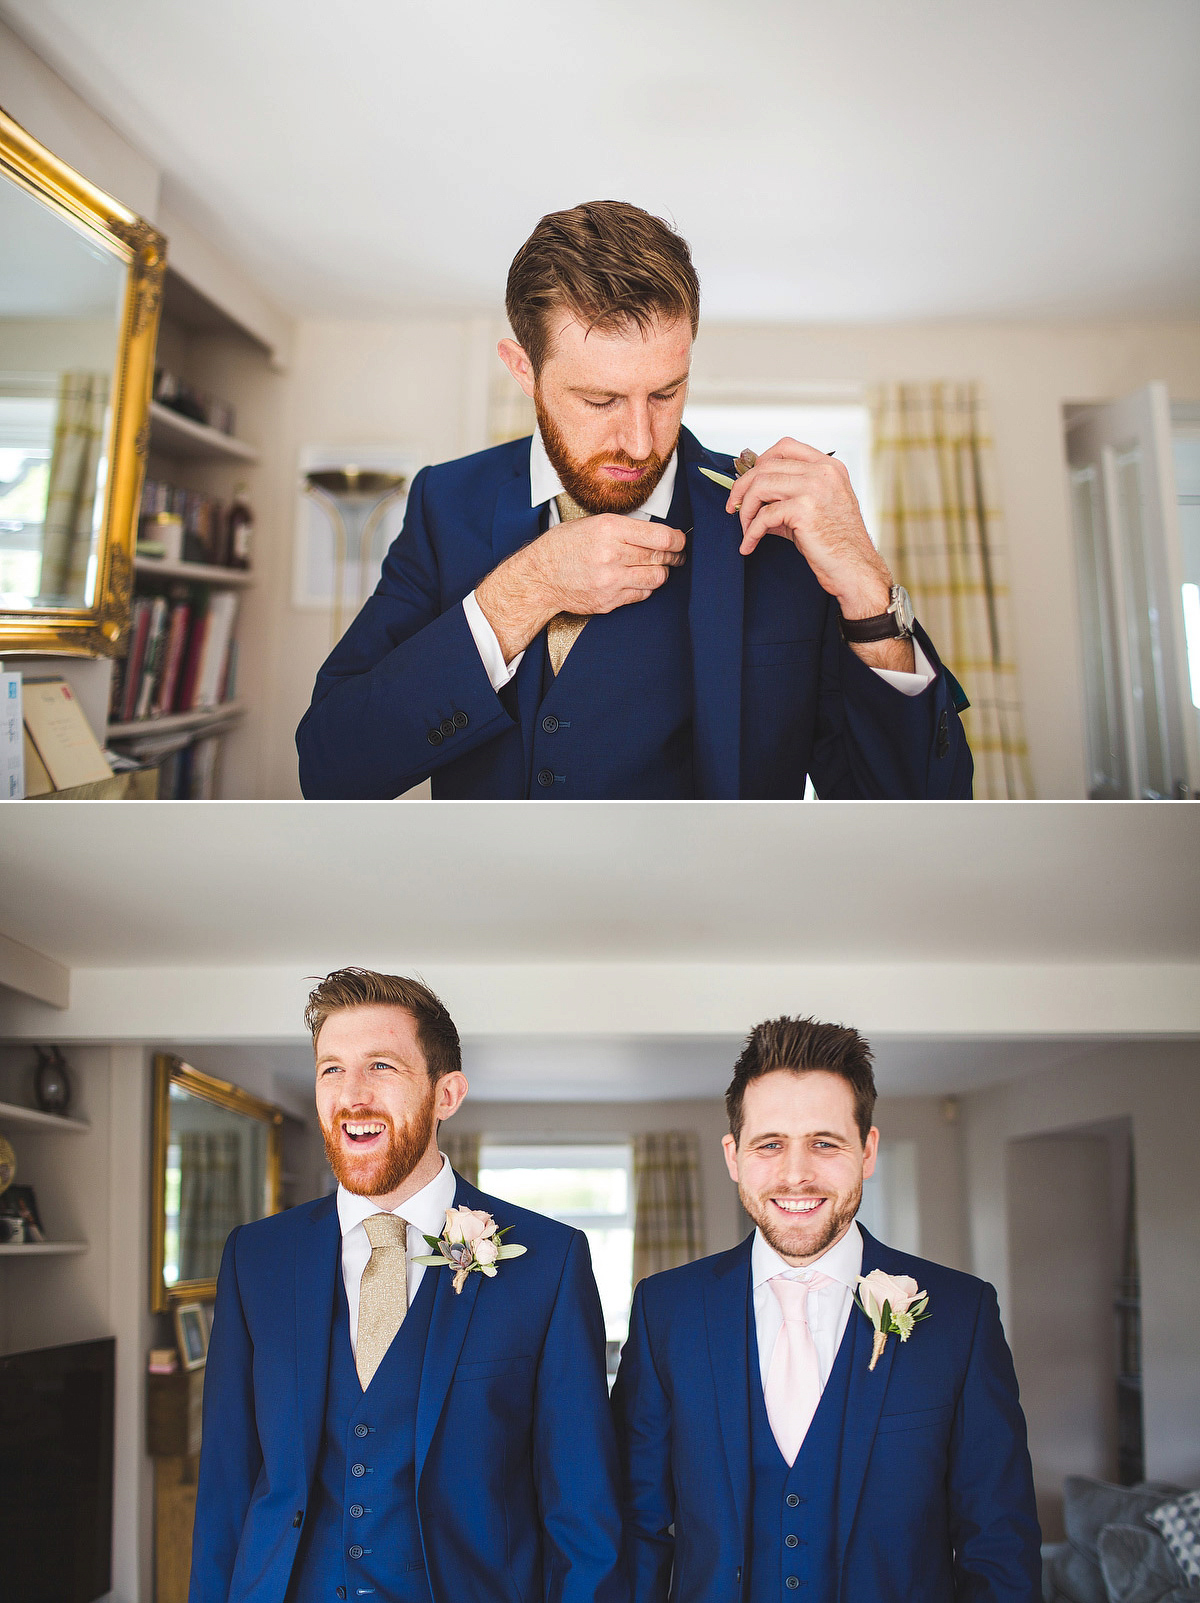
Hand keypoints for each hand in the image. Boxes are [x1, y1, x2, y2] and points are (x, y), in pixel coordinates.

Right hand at [475, 514, 686, 662]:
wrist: (540, 577)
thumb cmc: (564, 546)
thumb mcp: (592, 524)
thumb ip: (624, 528)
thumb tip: (657, 533)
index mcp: (609, 529)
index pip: (661, 537)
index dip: (678, 540)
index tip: (681, 541)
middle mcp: (612, 554)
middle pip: (661, 558)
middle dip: (675, 557)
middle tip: (677, 556)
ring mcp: (611, 581)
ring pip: (656, 578)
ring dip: (662, 573)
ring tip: (658, 568)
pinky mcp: (609, 600)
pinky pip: (641, 595)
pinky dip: (645, 587)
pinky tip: (638, 580)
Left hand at [728, 438, 914, 672]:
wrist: (855, 569)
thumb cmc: (836, 544)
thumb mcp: (815, 509)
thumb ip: (788, 496)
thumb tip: (750, 497)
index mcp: (829, 467)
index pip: (786, 446)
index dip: (760, 462)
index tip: (747, 483)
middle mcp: (823, 472)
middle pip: (767, 465)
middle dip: (743, 487)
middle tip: (734, 507)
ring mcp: (814, 488)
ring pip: (761, 485)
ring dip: (746, 509)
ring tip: (744, 529)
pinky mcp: (804, 510)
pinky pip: (763, 516)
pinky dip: (751, 532)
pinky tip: (748, 545)